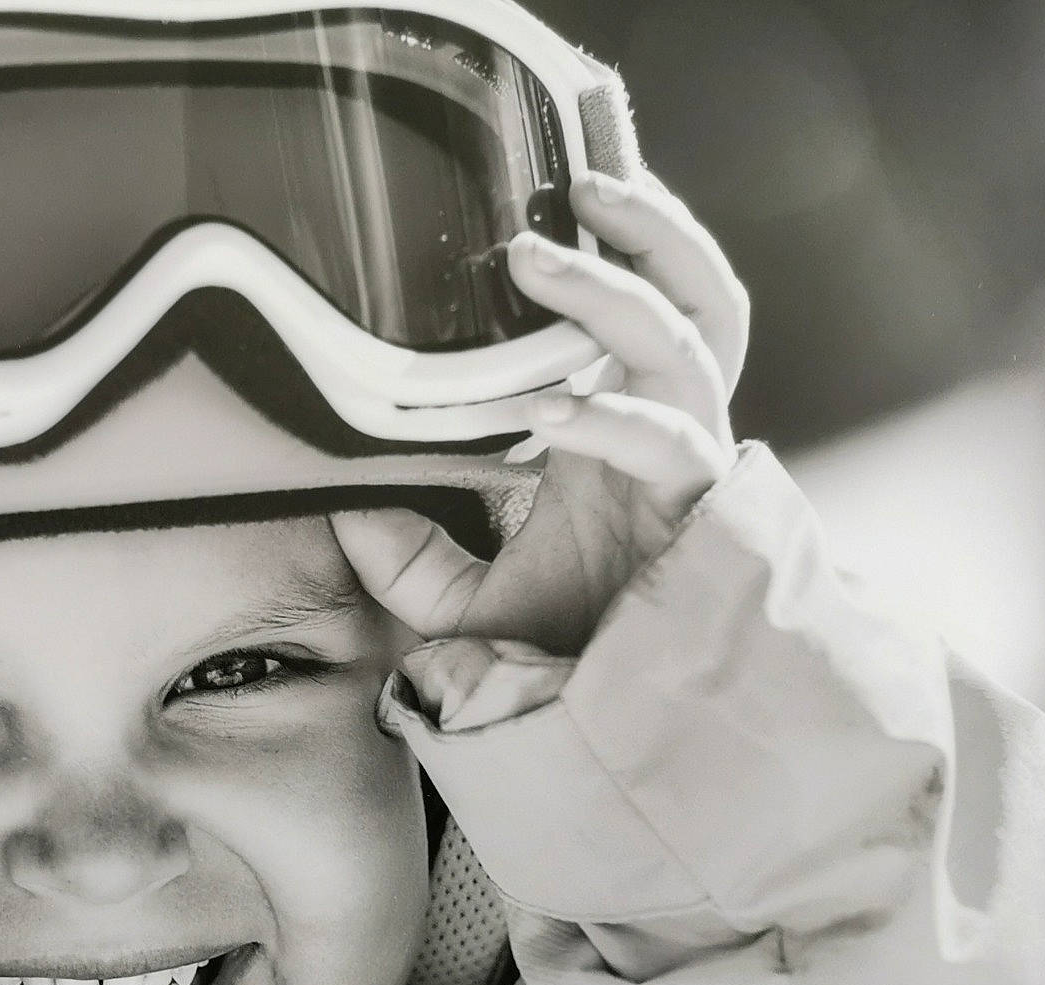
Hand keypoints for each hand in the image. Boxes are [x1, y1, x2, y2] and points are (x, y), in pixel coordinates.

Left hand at [333, 171, 748, 657]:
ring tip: (537, 254)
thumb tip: (339, 508)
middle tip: (573, 183)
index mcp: (617, 435)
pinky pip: (668, 443)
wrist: (608, 741)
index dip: (615, 253)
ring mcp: (692, 472)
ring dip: (617, 290)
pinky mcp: (705, 518)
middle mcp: (665, 436)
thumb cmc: (553, 664)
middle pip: (691, 300)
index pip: (638, 317)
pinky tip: (544, 410)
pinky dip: (607, 418)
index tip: (539, 203)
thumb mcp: (456, 609)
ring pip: (690, 344)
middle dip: (646, 231)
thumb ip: (405, 557)